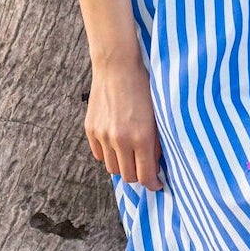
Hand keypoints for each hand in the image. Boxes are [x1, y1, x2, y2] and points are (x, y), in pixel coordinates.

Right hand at [86, 53, 162, 189]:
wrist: (117, 66)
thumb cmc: (144, 87)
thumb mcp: (158, 116)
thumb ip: (157, 142)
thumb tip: (157, 165)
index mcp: (141, 137)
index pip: (145, 176)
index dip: (153, 184)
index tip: (157, 183)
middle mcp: (120, 140)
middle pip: (128, 176)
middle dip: (138, 176)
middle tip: (146, 169)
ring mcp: (103, 135)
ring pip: (112, 168)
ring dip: (123, 166)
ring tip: (132, 155)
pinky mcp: (91, 129)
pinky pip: (99, 155)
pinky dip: (109, 155)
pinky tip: (118, 145)